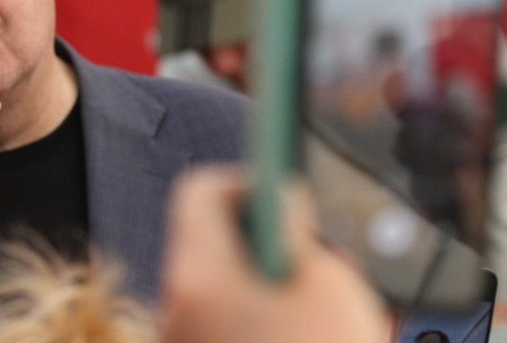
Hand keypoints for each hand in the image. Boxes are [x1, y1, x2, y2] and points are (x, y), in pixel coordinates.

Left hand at [158, 167, 389, 342]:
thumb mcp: (330, 283)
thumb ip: (297, 228)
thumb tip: (281, 199)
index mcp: (198, 277)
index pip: (201, 191)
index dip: (250, 180)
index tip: (291, 194)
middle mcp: (175, 309)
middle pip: (214, 241)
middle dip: (270, 239)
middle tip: (325, 263)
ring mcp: (184, 340)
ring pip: (226, 286)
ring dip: (274, 283)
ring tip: (330, 309)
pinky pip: (229, 324)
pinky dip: (267, 318)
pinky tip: (312, 332)